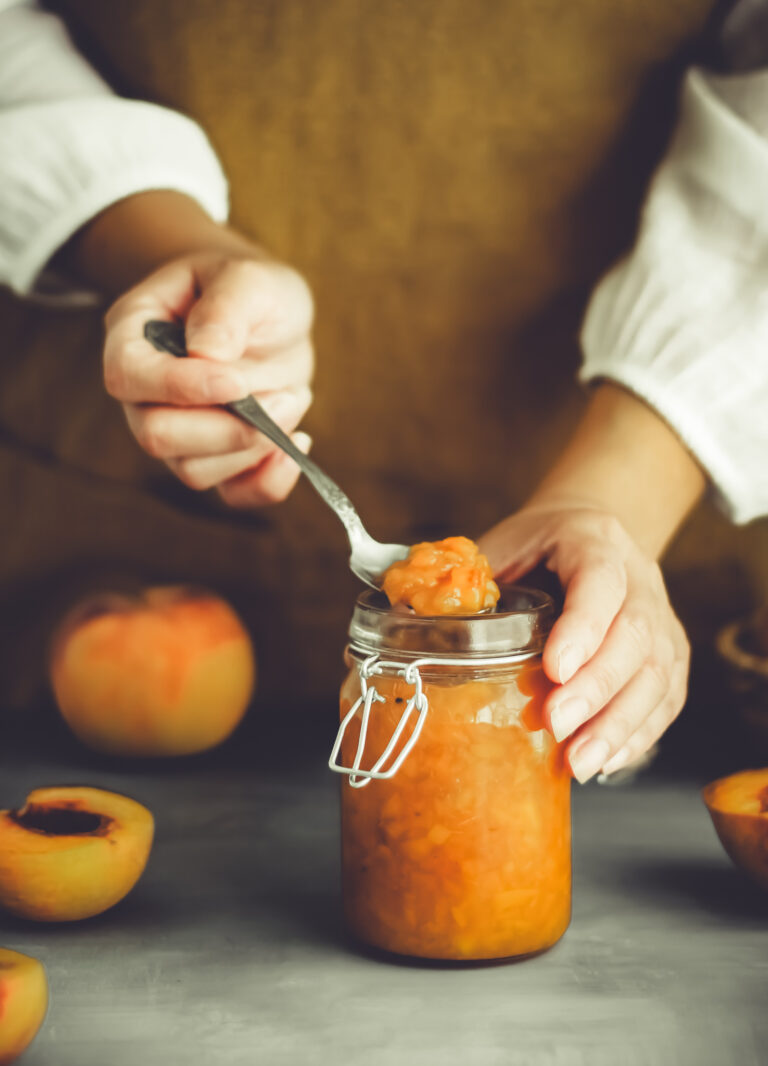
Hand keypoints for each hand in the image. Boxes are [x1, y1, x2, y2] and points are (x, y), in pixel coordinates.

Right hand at [103, 251, 313, 506]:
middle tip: (285, 398)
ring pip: (194, 471)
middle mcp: (145, 393)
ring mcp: (179, 432)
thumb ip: (226, 307)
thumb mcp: (247, 277)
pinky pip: (231, 495)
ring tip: (293, 399)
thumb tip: (207, 353)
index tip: (236, 382)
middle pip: (156, 435)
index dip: (179, 387)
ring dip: (254, 447)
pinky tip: (297, 444)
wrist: (269, 314)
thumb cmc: (248, 289)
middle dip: (227, 428)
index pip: (128, 375)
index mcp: (133, 334)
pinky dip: (268, 483)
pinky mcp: (218, 458)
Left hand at [479, 503, 689, 782]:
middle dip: (596, 688)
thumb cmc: (536, 547)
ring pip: (658, 672)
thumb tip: (402, 628)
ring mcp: (662, 615)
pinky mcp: (670, 652)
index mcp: (594, 541)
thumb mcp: (498, 547)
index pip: (600, 581)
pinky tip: (607, 760)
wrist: (587, 532)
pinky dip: (638, 734)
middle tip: (558, 726)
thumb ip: (465, 583)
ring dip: (620, 723)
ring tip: (582, 762)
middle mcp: (639, 577)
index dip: (583, 627)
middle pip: (635, 635)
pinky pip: (666, 697)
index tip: (554, 670)